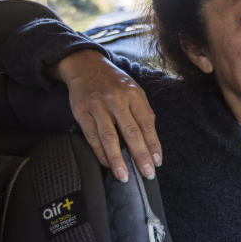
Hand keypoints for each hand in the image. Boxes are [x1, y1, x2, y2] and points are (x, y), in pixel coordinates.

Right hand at [53, 49, 160, 181]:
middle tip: (147, 173)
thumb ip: (142, 112)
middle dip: (140, 156)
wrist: (85, 66)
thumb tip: (151, 141)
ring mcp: (98, 106)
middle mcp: (116, 100)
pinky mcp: (82, 112)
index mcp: (133, 94)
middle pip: (131, 132)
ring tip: (124, 175)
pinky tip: (107, 163)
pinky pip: (92, 136)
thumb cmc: (113, 82)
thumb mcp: (133, 90)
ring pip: (109, 137)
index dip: (153, 144)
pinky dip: (100, 152)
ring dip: (117, 159)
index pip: (147, 123)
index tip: (157, 161)